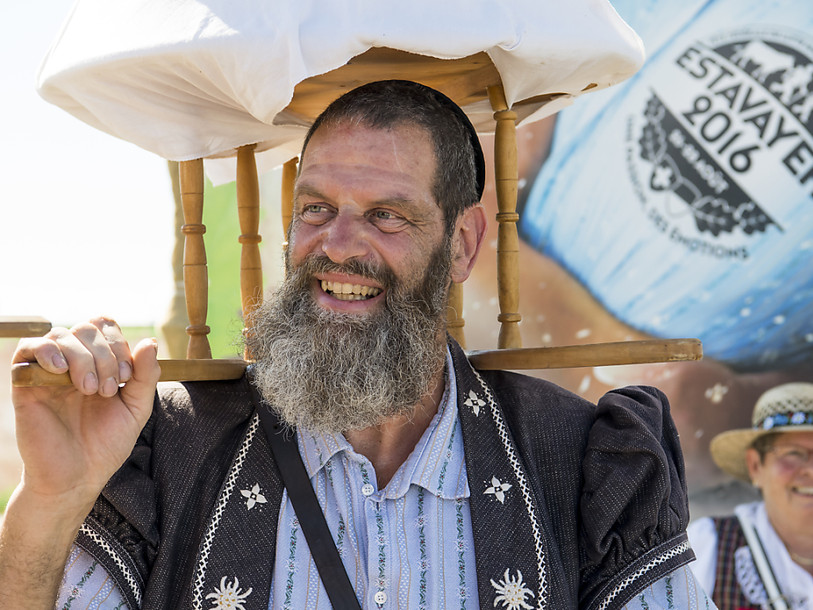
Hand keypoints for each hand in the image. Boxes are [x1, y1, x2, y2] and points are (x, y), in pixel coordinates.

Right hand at [10, 316, 159, 509]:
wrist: (76, 477)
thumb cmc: (105, 444)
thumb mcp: (137, 408)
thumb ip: (146, 375)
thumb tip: (150, 341)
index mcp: (99, 363)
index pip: (106, 327)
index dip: (119, 343)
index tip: (127, 376)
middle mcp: (73, 362)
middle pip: (87, 328)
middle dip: (105, 354)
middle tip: (109, 389)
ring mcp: (48, 371)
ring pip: (61, 334)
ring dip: (83, 358)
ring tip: (90, 389)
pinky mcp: (25, 384)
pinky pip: (28, 348)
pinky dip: (47, 350)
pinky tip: (62, 371)